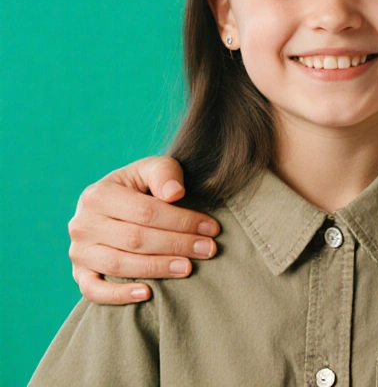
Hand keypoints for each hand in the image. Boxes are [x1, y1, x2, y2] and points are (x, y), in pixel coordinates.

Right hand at [68, 156, 220, 303]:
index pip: (146, 212)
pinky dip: (118, 295)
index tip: (211, 229)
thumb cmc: (139, 187)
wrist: (112, 206)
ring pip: (118, 264)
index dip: (181, 221)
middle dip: (177, 244)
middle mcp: (83, 224)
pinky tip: (147, 293)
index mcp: (99, 194)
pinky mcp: (79, 273)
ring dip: (157, 268)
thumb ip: (164, 173)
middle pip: (135, 239)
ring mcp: (79, 251)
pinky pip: (93, 290)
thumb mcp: (151, 169)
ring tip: (188, 268)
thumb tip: (175, 193)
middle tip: (208, 249)